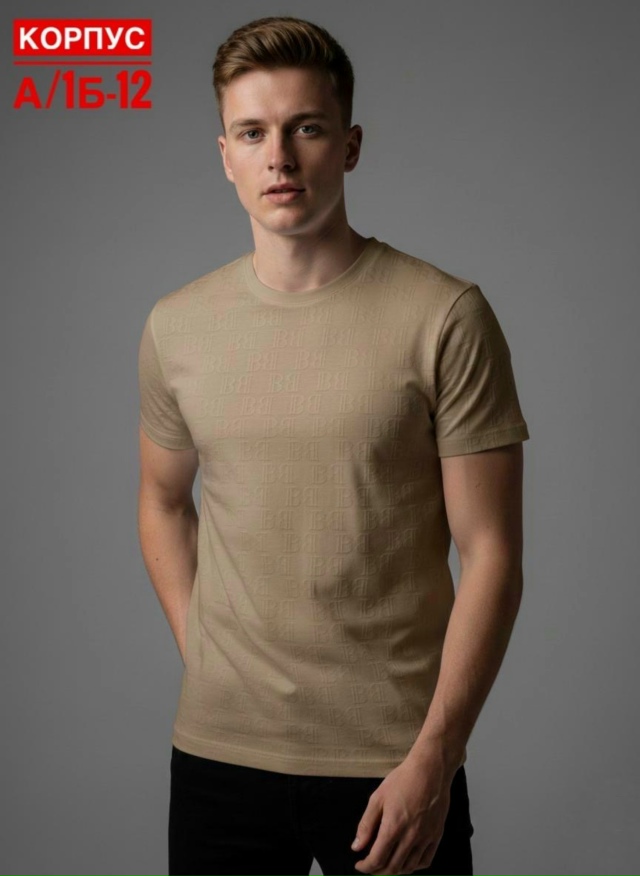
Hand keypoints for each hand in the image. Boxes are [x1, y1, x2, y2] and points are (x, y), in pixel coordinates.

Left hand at [351, 754, 453, 874]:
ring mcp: (426, 838)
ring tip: (386, 864)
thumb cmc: (403, 780)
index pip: (377, 860)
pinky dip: (414, 867)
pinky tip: (406, 860)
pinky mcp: (436, 835)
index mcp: (393, 827)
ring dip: (395, 871)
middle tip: (370, 865)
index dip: (366, 867)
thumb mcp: (377, 798)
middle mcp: (410, 837)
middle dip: (378, 871)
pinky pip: (425, 861)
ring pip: (409, 868)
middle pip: (392, 868)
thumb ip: (366, 825)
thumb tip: (356, 846)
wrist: (430, 770)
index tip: (360, 865)